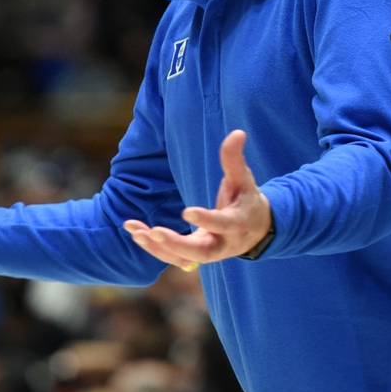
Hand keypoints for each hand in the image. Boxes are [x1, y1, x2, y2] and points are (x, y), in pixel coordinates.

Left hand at [123, 130, 271, 269]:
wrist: (255, 230)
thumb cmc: (246, 199)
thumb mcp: (244, 179)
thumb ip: (235, 159)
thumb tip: (237, 132)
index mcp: (237, 224)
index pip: (222, 224)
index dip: (206, 219)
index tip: (186, 212)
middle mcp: (223, 244)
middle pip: (201, 253)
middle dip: (177, 244)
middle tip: (155, 232)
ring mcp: (208, 254)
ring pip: (182, 258)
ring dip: (157, 248)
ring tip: (136, 231)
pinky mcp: (194, 256)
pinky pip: (173, 257)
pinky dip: (153, 247)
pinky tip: (135, 231)